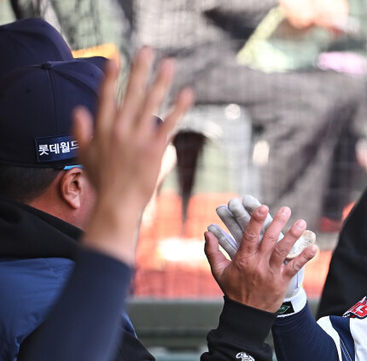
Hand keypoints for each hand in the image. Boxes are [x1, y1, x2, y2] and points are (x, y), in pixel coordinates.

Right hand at [75, 47, 192, 263]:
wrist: (117, 204)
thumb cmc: (102, 181)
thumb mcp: (84, 155)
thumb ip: (81, 131)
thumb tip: (78, 110)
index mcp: (102, 128)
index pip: (105, 96)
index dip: (111, 76)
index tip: (116, 57)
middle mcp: (119, 129)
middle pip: (131, 93)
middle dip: (139, 70)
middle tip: (148, 50)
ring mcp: (138, 138)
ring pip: (151, 104)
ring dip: (161, 82)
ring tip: (169, 64)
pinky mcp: (155, 149)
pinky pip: (169, 124)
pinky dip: (179, 108)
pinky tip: (187, 94)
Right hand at [203, 203, 316, 312]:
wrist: (246, 314)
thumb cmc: (233, 290)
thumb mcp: (218, 271)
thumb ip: (212, 251)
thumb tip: (206, 232)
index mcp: (242, 260)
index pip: (250, 236)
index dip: (256, 221)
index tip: (263, 207)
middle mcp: (257, 264)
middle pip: (269, 240)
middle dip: (277, 223)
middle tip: (286, 209)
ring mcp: (271, 273)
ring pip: (282, 251)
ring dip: (293, 236)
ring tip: (301, 223)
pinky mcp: (282, 282)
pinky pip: (294, 267)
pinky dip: (304, 258)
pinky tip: (313, 248)